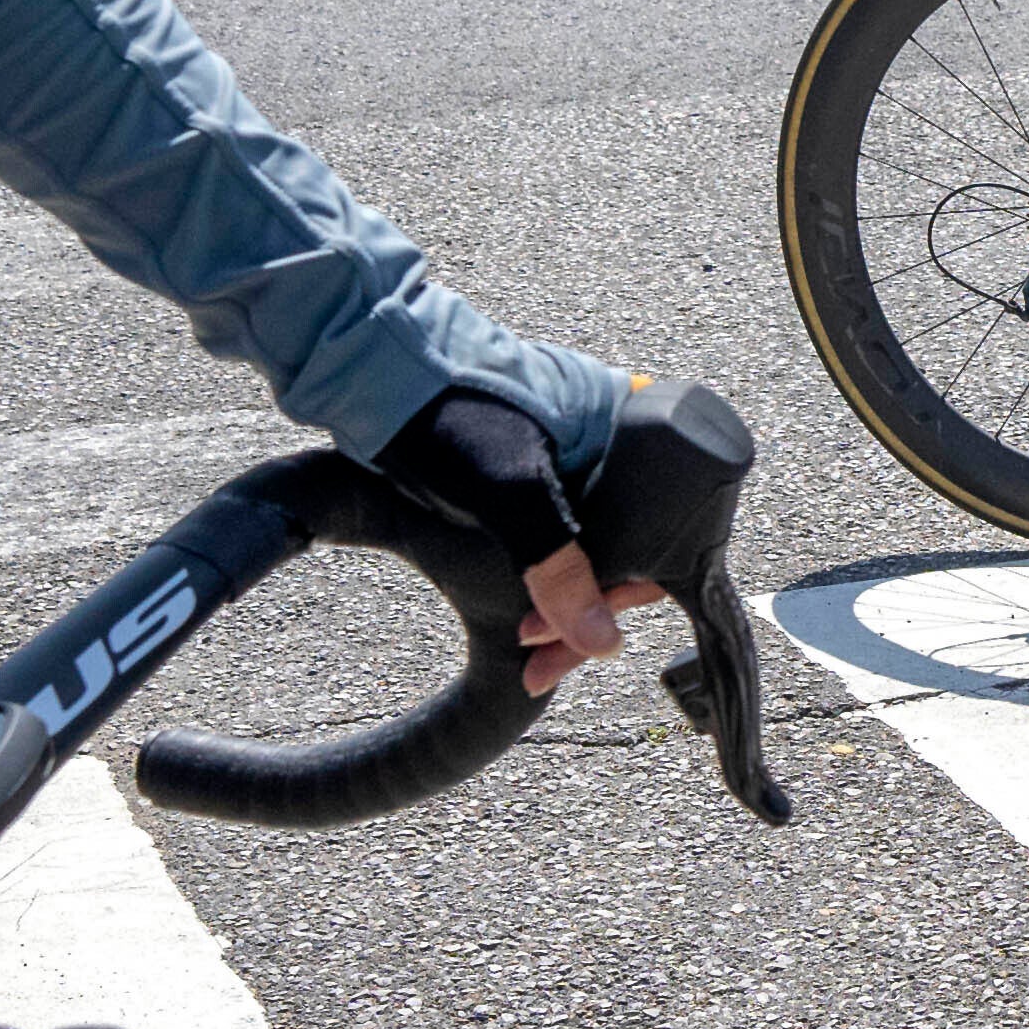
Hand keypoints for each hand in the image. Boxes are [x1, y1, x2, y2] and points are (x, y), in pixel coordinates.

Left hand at [375, 382, 635, 688]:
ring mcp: (569, 460)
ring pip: (588, 550)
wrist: (372, 371)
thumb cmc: (445, 410)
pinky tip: (526, 616)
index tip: (586, 638)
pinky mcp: (531, 474)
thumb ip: (556, 564)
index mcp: (627, 429)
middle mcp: (608, 446)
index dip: (622, 593)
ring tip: (530, 648)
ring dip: (565, 603)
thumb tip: (602, 642)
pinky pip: (557, 540)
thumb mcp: (507, 491)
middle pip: (625, 547)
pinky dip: (545, 582)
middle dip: (588, 610)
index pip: (656, 531)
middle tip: (541, 657)